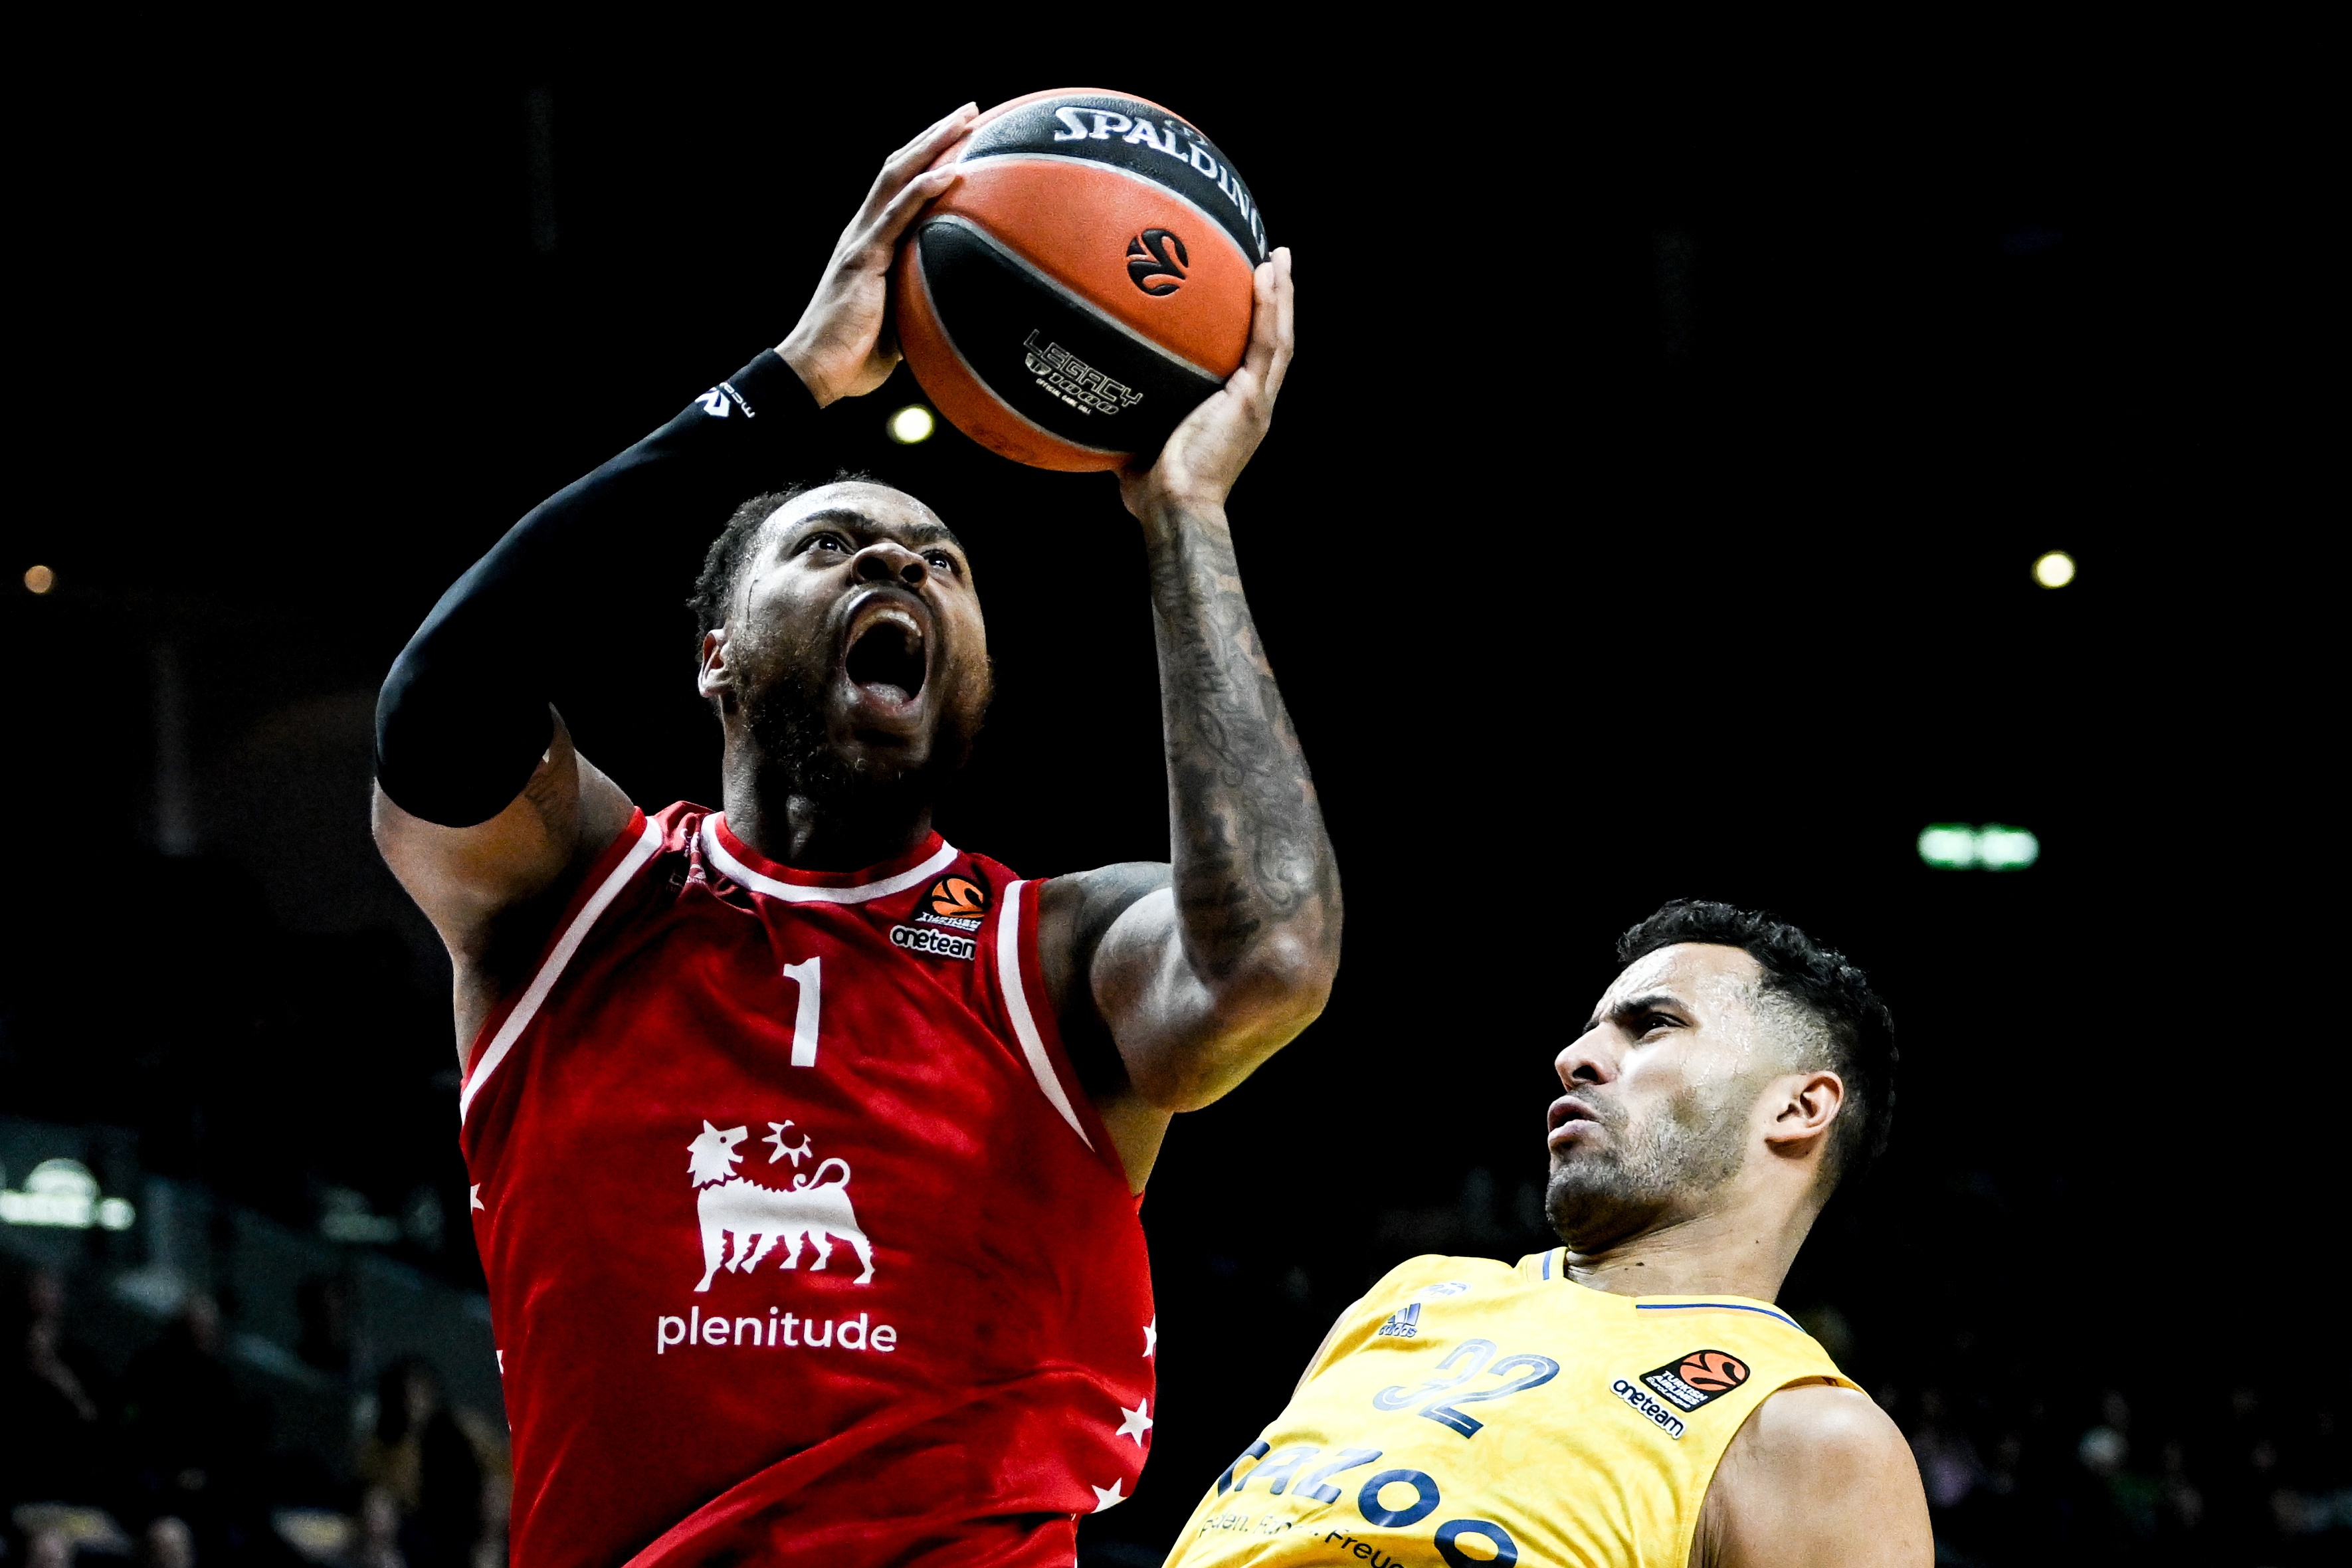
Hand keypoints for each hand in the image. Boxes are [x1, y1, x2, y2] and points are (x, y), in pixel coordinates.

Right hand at [777, 105, 975, 406]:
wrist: (817, 372)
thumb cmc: (856, 356)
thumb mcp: (900, 322)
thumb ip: (922, 301)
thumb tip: (958, 305)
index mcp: (869, 243)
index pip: (898, 188)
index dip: (926, 159)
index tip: (960, 138)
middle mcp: (862, 231)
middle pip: (899, 168)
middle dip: (934, 135)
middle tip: (969, 111)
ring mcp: (862, 241)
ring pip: (898, 178)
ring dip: (933, 145)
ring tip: (966, 121)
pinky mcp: (863, 258)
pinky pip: (897, 216)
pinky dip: (924, 191)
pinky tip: (953, 172)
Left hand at [1120, 248, 1294, 519]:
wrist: (1174, 508)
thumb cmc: (1153, 488)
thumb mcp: (1141, 436)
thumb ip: (1130, 408)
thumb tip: (1090, 388)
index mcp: (1234, 412)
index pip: (1251, 360)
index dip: (1256, 325)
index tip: (1250, 290)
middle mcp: (1252, 403)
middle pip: (1274, 341)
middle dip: (1278, 301)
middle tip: (1275, 261)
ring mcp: (1256, 401)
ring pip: (1279, 338)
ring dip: (1282, 296)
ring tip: (1278, 257)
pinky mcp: (1251, 400)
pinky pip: (1267, 344)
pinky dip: (1270, 309)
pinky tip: (1265, 275)